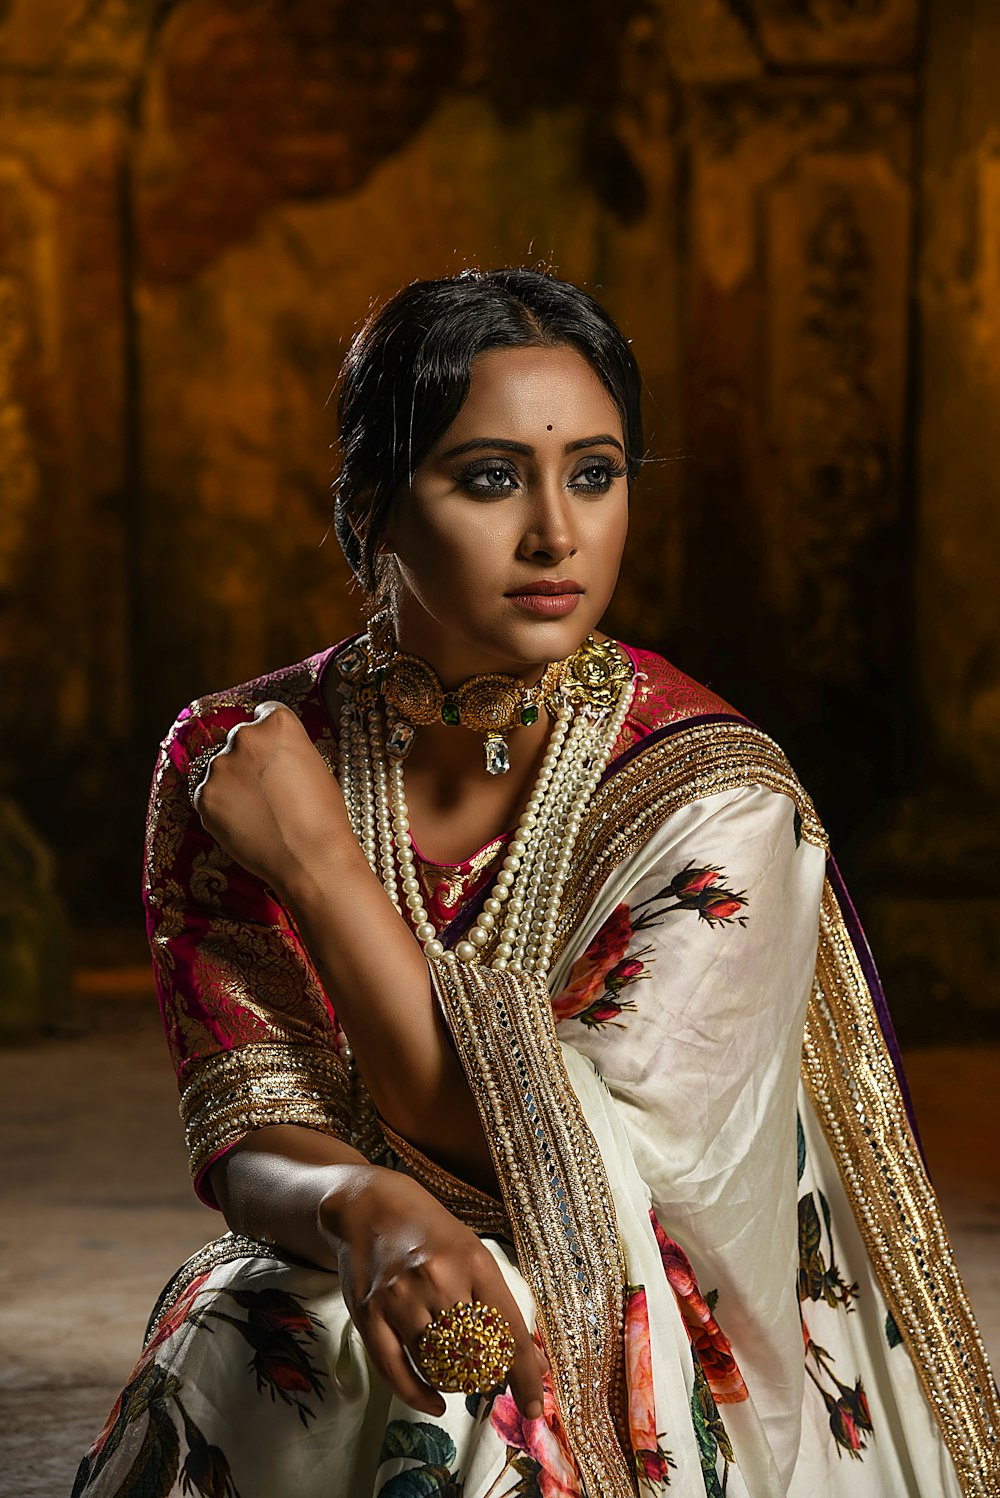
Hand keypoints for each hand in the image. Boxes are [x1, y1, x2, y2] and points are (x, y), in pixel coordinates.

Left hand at [193, 702, 348, 893]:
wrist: (311, 859)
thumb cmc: (324, 817)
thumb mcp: (317, 766)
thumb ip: (288, 750)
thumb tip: (272, 755)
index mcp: (278, 723)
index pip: (265, 714)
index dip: (272, 737)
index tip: (273, 753)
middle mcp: (244, 736)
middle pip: (241, 740)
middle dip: (251, 760)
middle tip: (269, 790)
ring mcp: (220, 767)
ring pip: (222, 769)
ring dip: (234, 784)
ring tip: (260, 812)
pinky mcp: (204, 797)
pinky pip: (210, 795)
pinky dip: (223, 807)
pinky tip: (247, 824)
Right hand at [328, 1169, 546, 1419]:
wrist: (369, 1206)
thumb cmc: (429, 1231)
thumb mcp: (472, 1252)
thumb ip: (499, 1303)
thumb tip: (533, 1361)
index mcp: (473, 1261)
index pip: (509, 1331)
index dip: (525, 1376)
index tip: (534, 1407)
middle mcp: (437, 1279)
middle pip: (474, 1353)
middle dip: (487, 1377)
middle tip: (489, 1380)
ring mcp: (400, 1298)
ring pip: (436, 1365)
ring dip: (454, 1382)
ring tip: (460, 1378)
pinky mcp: (369, 1314)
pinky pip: (396, 1371)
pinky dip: (418, 1395)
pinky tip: (435, 1401)